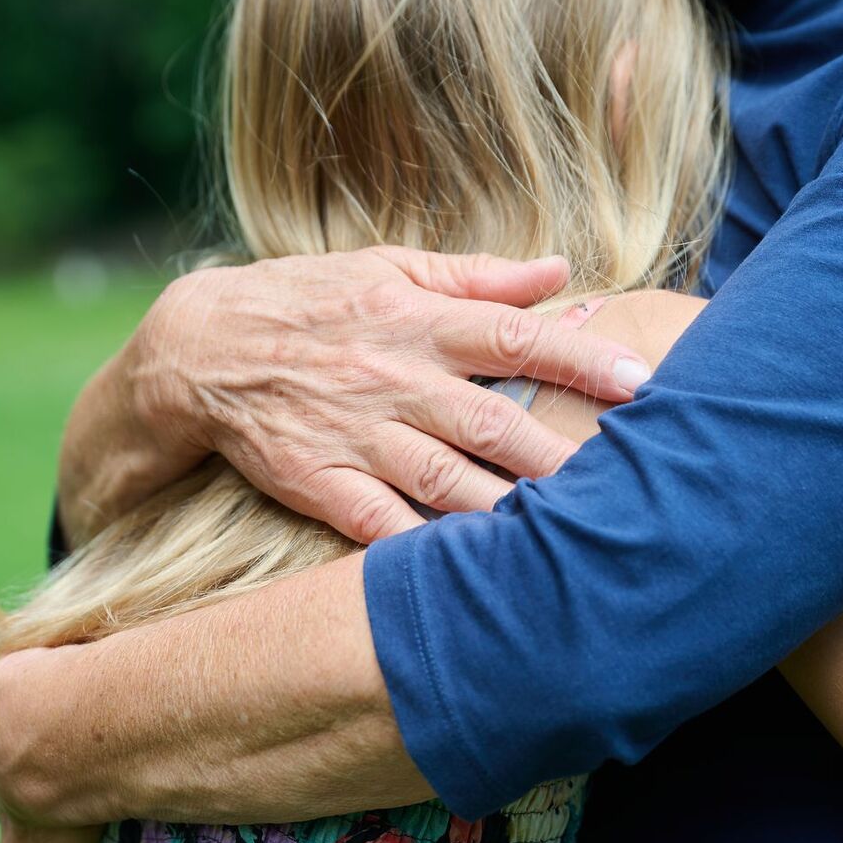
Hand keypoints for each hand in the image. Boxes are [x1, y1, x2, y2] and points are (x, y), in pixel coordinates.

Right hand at [62, 247, 649, 545]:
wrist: (200, 347)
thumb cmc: (309, 303)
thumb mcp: (387, 270)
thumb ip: (476, 277)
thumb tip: (560, 271)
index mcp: (416, 322)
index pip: (511, 338)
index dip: (579, 360)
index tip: (642, 382)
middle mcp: (392, 379)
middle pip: (490, 421)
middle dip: (561, 453)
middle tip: (631, 481)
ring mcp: (354, 434)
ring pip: (441, 478)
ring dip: (505, 507)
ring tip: (567, 537)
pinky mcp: (317, 479)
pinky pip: (374, 521)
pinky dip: (417, 545)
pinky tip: (464, 572)